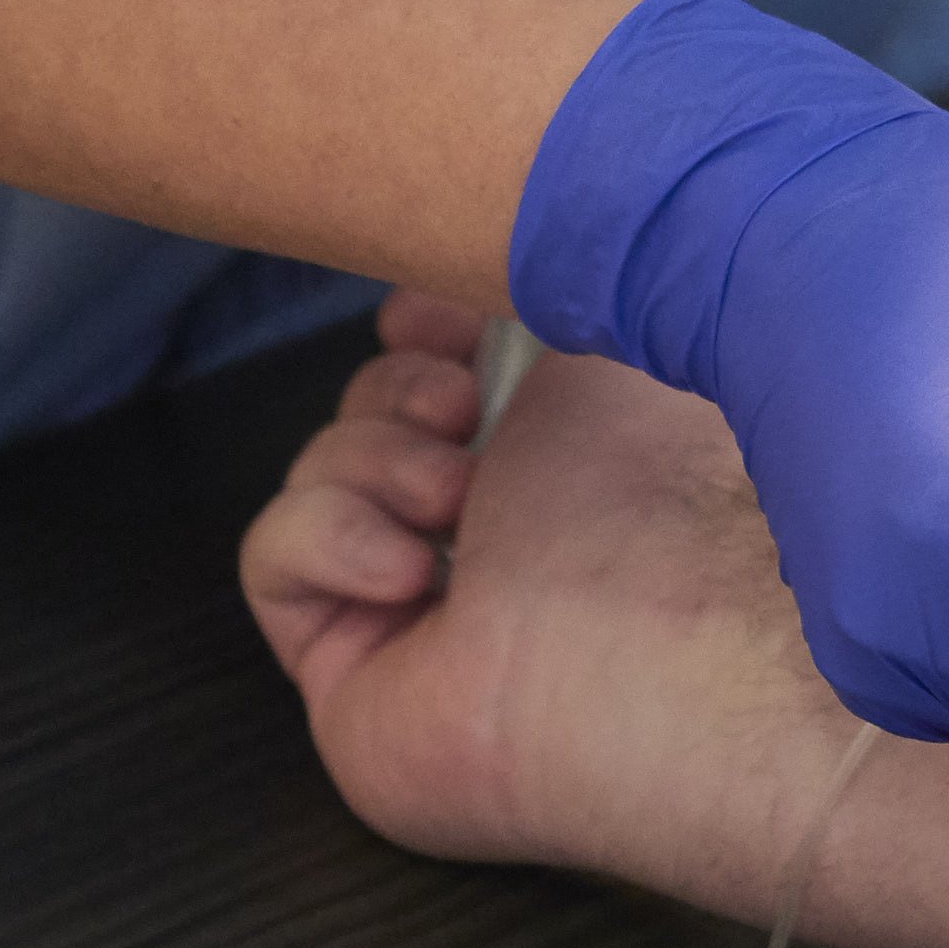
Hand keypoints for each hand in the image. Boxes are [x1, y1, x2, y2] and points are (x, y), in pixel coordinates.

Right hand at [240, 289, 838, 888]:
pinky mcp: (353, 684)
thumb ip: (558, 289)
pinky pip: (272, 559)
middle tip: (463, 408)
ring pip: (315, 475)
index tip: (436, 314)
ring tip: (455, 500)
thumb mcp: (621, 341)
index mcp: (564, 463)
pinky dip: (328, 537)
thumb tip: (492, 264)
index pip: (443, 375)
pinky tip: (409, 574)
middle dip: (396, 388)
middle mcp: (496, 543)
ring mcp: (421, 618)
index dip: (419, 330)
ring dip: (371, 460)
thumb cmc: (675, 493)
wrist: (673, 640)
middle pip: (366, 414)